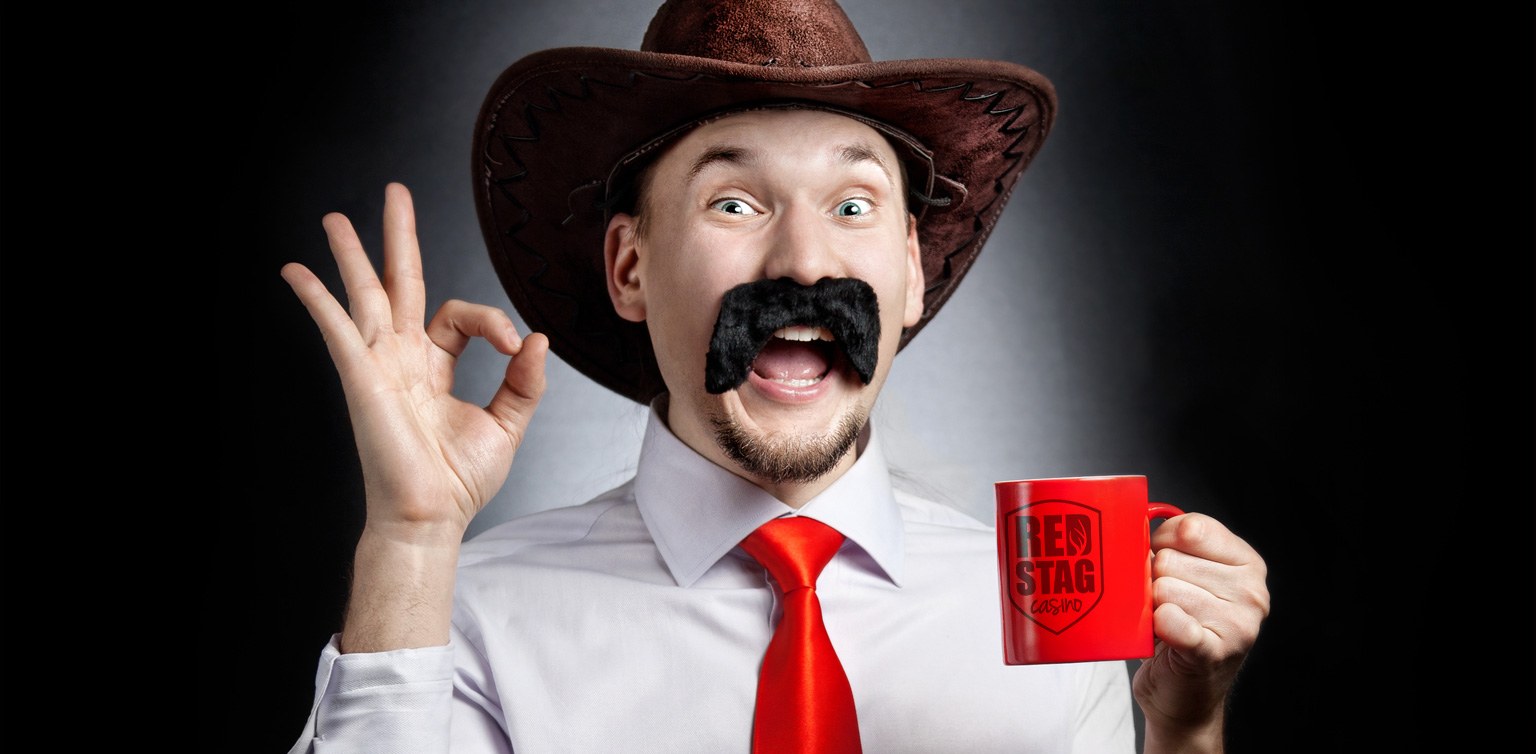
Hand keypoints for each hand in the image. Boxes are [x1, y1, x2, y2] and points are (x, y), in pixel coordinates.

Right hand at [281, 182, 547, 543]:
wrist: (431, 517)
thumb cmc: (460, 482)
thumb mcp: (508, 425)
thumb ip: (524, 382)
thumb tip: (536, 338)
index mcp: (434, 366)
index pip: (457, 316)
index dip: (491, 320)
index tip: (514, 346)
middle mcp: (402, 359)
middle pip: (399, 283)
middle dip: (398, 238)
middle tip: (394, 194)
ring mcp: (379, 365)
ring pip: (364, 295)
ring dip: (350, 255)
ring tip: (336, 217)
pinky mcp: (361, 378)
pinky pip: (336, 329)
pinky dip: (317, 299)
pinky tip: (296, 272)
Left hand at [1133, 512, 1270, 751]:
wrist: (1183, 696)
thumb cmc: (1179, 628)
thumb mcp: (1186, 575)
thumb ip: (1169, 544)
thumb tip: (1130, 525)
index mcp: (1247, 563)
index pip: (1189, 528)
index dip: (1161, 542)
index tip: (1162, 563)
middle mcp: (1251, 592)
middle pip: (1169, 559)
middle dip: (1153, 580)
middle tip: (1165, 605)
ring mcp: (1238, 624)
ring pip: (1161, 588)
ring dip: (1152, 607)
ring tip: (1166, 624)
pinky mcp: (1213, 653)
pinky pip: (1172, 621)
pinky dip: (1161, 624)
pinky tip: (1164, 632)